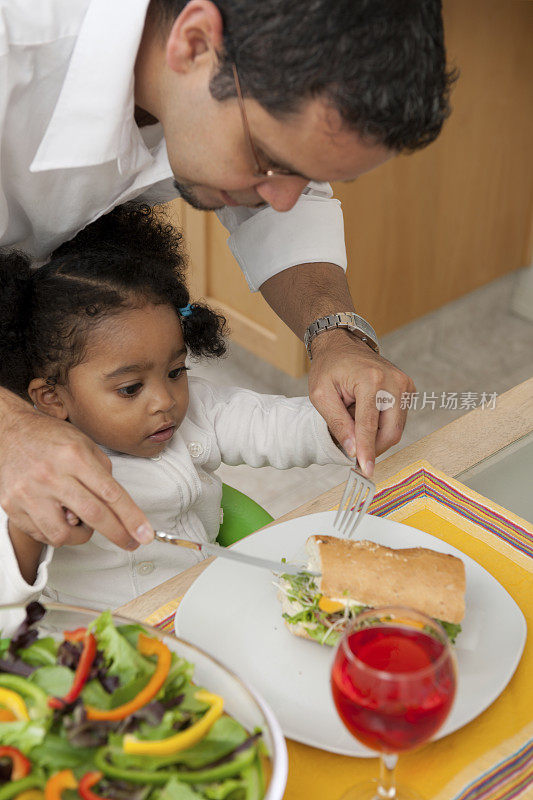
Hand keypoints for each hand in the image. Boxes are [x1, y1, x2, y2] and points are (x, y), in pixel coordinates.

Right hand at [0, 393, 153, 549]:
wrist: (8, 432)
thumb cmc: (49, 437)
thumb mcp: (84, 442)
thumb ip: (103, 470)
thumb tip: (117, 502)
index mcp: (74, 456)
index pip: (110, 493)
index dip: (131, 517)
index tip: (144, 533)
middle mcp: (51, 474)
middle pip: (93, 515)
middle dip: (117, 533)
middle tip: (130, 542)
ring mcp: (29, 492)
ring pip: (63, 534)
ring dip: (81, 535)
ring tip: (83, 522)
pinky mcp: (12, 506)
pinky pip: (41, 534)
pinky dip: (56, 532)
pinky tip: (60, 518)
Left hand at [308, 330, 414, 477]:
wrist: (343, 345)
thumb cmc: (329, 368)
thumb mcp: (321, 395)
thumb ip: (337, 423)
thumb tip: (353, 451)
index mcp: (371, 380)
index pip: (369, 425)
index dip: (367, 451)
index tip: (365, 471)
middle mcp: (394, 381)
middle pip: (391, 431)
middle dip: (373, 447)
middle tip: (354, 451)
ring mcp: (405, 385)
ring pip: (396, 428)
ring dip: (375, 433)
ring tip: (354, 417)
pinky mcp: (408, 389)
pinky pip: (398, 420)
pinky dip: (381, 425)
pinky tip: (365, 412)